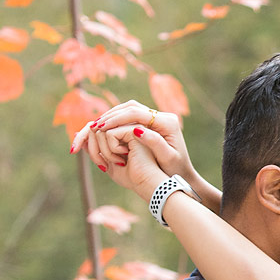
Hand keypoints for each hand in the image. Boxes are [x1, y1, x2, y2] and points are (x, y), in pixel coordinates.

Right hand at [70, 101, 192, 179]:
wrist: (184, 172)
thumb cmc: (176, 170)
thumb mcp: (168, 158)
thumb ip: (154, 142)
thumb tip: (137, 129)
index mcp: (167, 122)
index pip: (136, 113)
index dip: (116, 119)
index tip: (101, 127)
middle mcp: (162, 116)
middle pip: (131, 107)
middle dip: (112, 115)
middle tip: (95, 125)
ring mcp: (157, 118)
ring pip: (130, 109)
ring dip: (112, 116)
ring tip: (97, 126)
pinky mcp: (152, 123)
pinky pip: (131, 116)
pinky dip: (117, 120)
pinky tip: (106, 129)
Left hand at [84, 129, 166, 203]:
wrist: (148, 183)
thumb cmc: (132, 177)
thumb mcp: (107, 163)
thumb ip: (95, 149)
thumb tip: (77, 135)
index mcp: (120, 134)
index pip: (94, 130)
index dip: (82, 139)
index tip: (73, 151)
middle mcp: (124, 127)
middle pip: (93, 128)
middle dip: (92, 149)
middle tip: (102, 165)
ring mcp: (129, 127)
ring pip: (99, 131)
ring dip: (103, 151)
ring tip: (118, 161)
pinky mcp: (132, 128)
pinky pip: (108, 134)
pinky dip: (111, 149)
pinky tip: (125, 155)